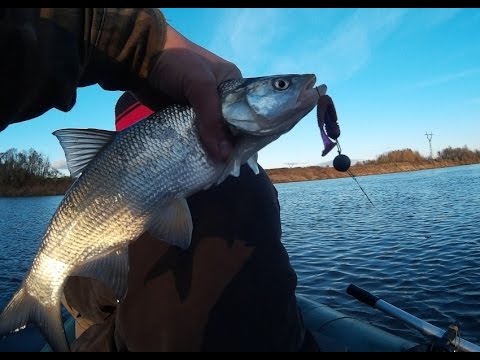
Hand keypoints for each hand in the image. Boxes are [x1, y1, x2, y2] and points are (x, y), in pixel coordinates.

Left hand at [144, 24, 241, 162]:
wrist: (139, 58)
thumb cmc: (176, 63)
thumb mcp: (200, 85)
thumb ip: (213, 119)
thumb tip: (226, 156)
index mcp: (231, 84)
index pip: (246, 114)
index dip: (245, 135)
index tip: (241, 157)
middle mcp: (219, 98)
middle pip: (228, 128)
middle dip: (227, 146)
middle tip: (226, 167)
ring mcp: (200, 109)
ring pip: (210, 134)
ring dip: (209, 149)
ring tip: (212, 169)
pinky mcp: (182, 117)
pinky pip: (193, 135)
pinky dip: (193, 146)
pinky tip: (196, 161)